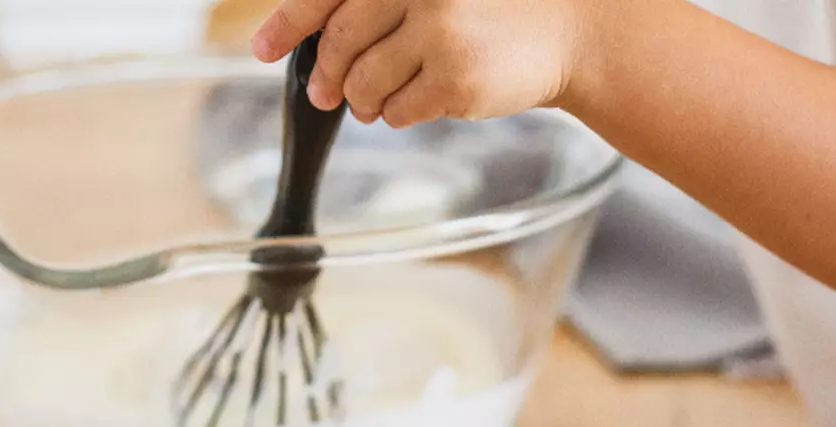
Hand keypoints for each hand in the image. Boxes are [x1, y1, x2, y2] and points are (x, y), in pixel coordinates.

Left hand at [251, 0, 592, 127]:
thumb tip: (310, 38)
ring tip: (374, 102)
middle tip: (325, 93)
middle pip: (342, 42)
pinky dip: (398, 114)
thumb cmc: (494, 9)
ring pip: (364, 81)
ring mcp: (439, 31)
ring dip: (362, 99)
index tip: (263, 49)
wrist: (573, 30)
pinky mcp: (456, 78)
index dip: (290, 23)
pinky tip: (420, 102)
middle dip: (328, 74)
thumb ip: (381, 3)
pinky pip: (398, 110)